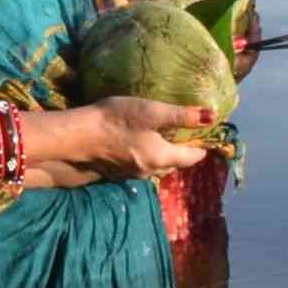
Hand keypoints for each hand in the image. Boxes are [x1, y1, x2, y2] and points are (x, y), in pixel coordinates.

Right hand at [30, 96, 217, 184]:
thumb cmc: (116, 121)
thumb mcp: (152, 112)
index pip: (191, 157)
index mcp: (162, 158)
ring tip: (162, 139)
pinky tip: (137, 145)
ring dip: (162, 155)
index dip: (201, 147)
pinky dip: (145, 157)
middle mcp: (150, 171)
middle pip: (174, 164)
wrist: (76, 138)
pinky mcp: (115, 172)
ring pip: (156, 167)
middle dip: (181, 152)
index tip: (206, 137)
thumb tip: (211, 116)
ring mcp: (131, 174)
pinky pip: (139, 166)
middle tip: (185, 136)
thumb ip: (182, 116)